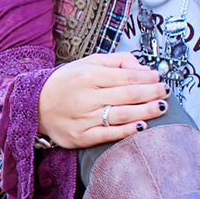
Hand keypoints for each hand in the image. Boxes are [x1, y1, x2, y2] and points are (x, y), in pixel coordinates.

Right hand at [37, 52, 168, 148]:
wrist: (34, 105)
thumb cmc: (65, 83)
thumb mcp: (87, 63)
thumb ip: (117, 62)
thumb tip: (144, 68)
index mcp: (87, 75)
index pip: (127, 76)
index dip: (148, 78)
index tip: (159, 79)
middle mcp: (85, 96)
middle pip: (129, 95)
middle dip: (152, 94)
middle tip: (165, 92)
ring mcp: (82, 118)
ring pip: (122, 115)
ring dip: (146, 111)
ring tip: (160, 107)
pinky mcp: (79, 137)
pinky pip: (108, 134)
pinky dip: (128, 131)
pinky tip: (142, 126)